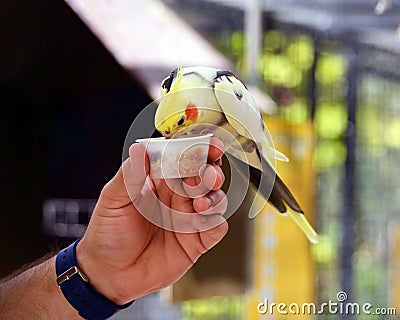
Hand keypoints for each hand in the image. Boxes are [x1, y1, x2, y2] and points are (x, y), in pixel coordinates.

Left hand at [76, 138, 227, 304]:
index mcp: (158, 180)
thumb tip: (139, 149)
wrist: (108, 275)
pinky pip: (216, 227)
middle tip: (208, 174)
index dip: (197, 148)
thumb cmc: (107, 234)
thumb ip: (129, 176)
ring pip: (215, 199)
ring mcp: (187, 218)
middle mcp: (176, 196)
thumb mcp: (112, 201)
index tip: (208, 144)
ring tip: (200, 202)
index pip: (182, 158)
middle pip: (204, 176)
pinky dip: (214, 221)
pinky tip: (199, 221)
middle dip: (210, 171)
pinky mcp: (195, 241)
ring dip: (214, 196)